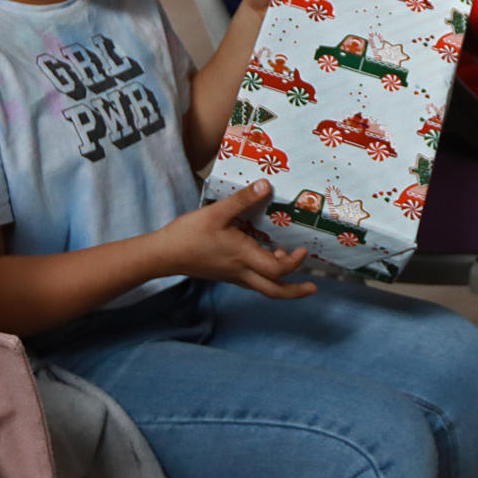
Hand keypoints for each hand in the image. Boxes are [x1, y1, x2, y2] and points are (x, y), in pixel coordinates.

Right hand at [160, 180, 316, 299]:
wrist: (164, 254)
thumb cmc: (189, 234)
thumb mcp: (217, 212)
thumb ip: (243, 199)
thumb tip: (267, 184)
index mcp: (243, 257)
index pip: (276, 270)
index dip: (294, 263)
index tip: (303, 249)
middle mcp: (241, 271)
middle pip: (274, 291)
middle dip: (295, 292)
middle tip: (313, 287)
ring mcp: (233, 275)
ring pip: (263, 287)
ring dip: (281, 283)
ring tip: (292, 265)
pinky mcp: (225, 273)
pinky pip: (252, 280)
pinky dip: (266, 275)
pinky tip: (266, 258)